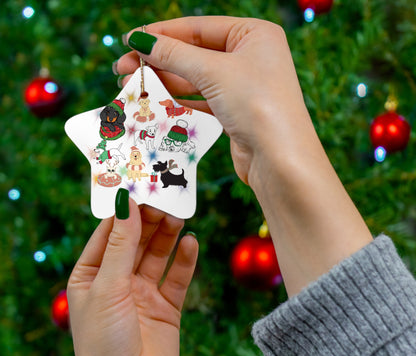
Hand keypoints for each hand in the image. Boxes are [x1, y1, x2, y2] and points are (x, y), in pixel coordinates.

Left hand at [67, 200, 197, 355]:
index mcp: (92, 275)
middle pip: (136, 240)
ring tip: (179, 216)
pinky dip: (185, 260)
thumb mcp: (108, 287)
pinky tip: (191, 243)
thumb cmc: (104, 344)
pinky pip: (177, 277)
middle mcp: (117, 281)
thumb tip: (125, 203)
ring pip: (158, 254)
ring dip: (168, 235)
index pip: (109, 233)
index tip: (139, 186)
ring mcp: (143, 294)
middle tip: (166, 197)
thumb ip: (120, 245)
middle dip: (150, 220)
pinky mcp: (166, 307)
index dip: (124, 210)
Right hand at [116, 16, 310, 184]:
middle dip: (158, 61)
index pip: (198, 28)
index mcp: (254, 34)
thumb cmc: (257, 105)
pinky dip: (179, 101)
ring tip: (132, 86)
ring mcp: (243, 86)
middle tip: (123, 68)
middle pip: (194, 53)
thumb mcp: (213, 71)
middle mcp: (250, 57)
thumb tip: (140, 40)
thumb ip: (175, 54)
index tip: (130, 40)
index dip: (161, 33)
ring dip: (164, 82)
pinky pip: (202, 100)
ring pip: (195, 79)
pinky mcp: (236, 112)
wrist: (280, 160)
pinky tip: (156, 103)